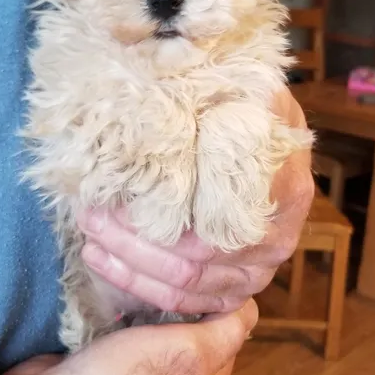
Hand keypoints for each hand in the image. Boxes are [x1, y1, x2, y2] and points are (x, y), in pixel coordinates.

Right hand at [1, 300, 257, 374]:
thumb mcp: (191, 356)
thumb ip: (227, 332)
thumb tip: (250, 306)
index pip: (228, 337)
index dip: (218, 303)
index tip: (204, 273)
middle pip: (193, 333)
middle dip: (183, 304)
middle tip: (170, 275)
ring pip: (159, 331)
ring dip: (152, 307)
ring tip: (144, 285)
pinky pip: (127, 337)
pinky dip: (125, 317)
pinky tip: (118, 302)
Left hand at [81, 88, 312, 313]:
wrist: (275, 142)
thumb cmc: (256, 114)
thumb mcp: (255, 91)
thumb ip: (237, 94)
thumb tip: (196, 72)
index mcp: (285, 191)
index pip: (220, 218)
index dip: (165, 214)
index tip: (122, 193)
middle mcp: (276, 240)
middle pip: (195, 260)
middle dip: (134, 242)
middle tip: (91, 215)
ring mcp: (259, 271)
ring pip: (185, 287)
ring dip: (129, 265)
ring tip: (89, 237)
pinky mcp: (236, 288)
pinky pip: (183, 302)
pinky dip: (139, 285)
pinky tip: (103, 262)